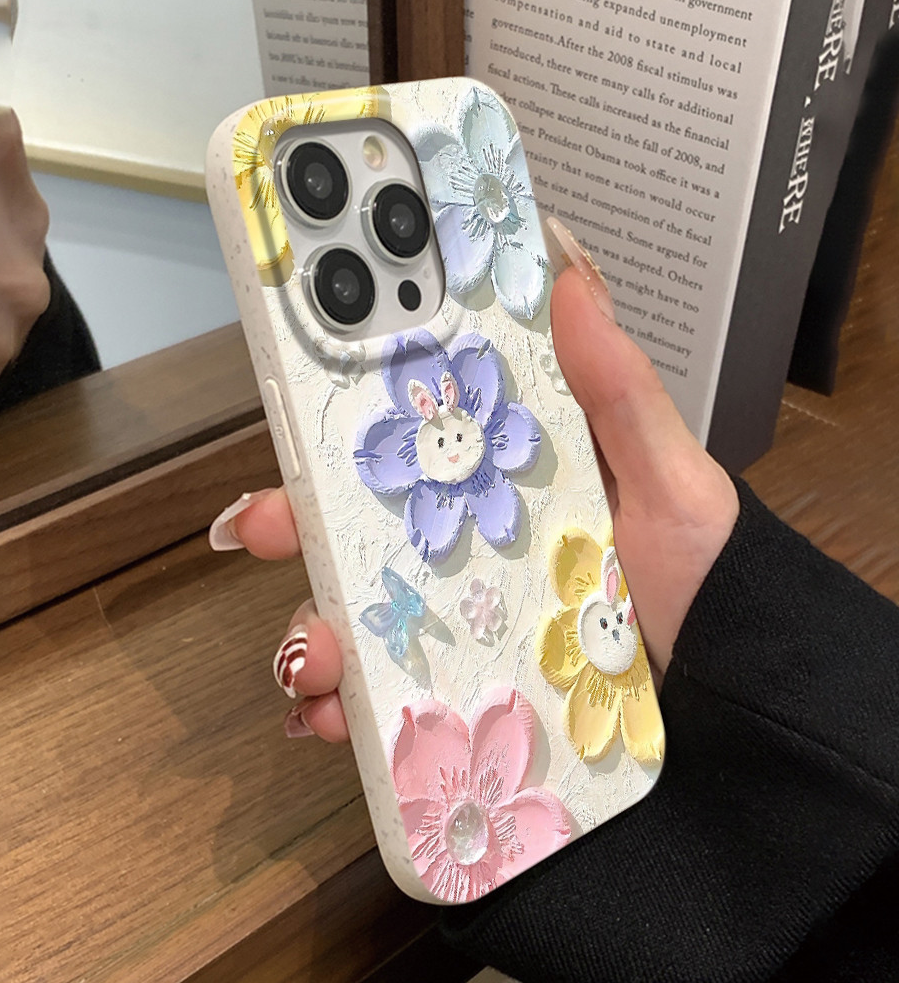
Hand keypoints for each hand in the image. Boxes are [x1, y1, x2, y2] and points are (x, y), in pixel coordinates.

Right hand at [212, 234, 738, 740]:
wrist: (732, 706)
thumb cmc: (701, 579)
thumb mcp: (668, 478)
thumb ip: (618, 388)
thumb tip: (564, 274)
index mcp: (498, 487)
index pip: (403, 444)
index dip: (338, 424)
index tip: (289, 406)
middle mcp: (463, 553)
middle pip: (351, 530)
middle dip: (289, 524)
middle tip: (258, 524)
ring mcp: (454, 628)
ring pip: (347, 618)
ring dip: (307, 634)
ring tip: (315, 661)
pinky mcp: (458, 697)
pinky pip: (376, 702)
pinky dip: (338, 709)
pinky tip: (331, 717)